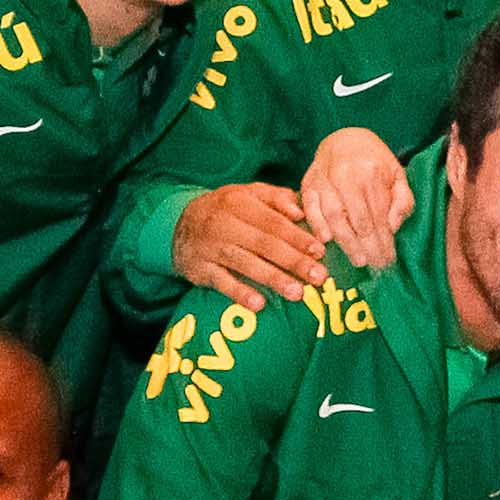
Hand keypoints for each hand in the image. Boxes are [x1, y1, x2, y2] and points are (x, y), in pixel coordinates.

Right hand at [172, 183, 328, 308]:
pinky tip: (259, 304)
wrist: (179, 225)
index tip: (320, 251)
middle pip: (264, 244)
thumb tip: (301, 211)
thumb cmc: (227, 210)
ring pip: (246, 264)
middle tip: (319, 276)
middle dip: (293, 261)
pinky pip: (221, 282)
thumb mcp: (248, 194)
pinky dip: (239, 293)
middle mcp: (224, 224)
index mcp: (239, 203)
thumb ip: (277, 198)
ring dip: (273, 278)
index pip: (273, 222)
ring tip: (297, 293)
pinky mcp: (200, 269)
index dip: (297, 237)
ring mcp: (211, 248)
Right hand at [302, 127, 414, 270]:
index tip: (389, 260)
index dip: (384, 241)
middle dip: (367, 247)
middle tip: (375, 266)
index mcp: (371, 173)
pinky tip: (325, 241)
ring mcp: (324, 179)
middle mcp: (346, 175)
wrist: (344, 138)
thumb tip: (393, 227)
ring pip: (334, 216)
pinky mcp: (308, 183)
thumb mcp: (397, 174)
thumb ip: (402, 200)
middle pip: (357, 219)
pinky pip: (309, 207)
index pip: (378, 215)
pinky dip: (316, 224)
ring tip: (358, 259)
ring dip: (345, 241)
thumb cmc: (374, 160)